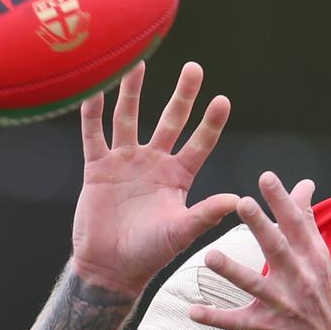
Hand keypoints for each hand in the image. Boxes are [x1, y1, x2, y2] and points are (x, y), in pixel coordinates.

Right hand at [71, 61, 238, 294]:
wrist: (110, 267)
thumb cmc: (149, 253)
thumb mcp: (181, 231)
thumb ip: (206, 214)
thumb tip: (238, 200)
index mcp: (178, 176)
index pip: (200, 143)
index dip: (211, 122)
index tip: (222, 99)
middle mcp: (153, 163)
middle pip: (170, 120)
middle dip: (182, 95)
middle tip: (194, 67)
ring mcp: (125, 162)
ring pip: (129, 118)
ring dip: (133, 92)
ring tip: (138, 62)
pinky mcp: (97, 167)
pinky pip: (94, 134)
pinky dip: (92, 112)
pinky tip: (92, 88)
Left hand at [188, 171, 330, 329]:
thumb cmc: (322, 297)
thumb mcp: (319, 258)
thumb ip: (306, 220)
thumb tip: (304, 184)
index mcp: (310, 257)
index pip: (296, 224)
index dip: (281, 200)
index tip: (266, 177)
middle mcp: (299, 278)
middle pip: (277, 248)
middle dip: (260, 226)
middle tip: (242, 202)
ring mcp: (283, 304)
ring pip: (254, 284)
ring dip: (232, 270)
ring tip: (209, 255)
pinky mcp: (268, 327)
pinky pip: (238, 321)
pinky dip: (215, 317)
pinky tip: (193, 311)